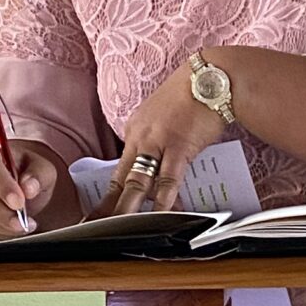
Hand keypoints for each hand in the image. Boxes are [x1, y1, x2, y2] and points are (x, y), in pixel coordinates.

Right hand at [0, 135, 64, 239]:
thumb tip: (29, 188)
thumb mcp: (38, 167)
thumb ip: (38, 174)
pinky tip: (10, 230)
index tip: (19, 201)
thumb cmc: (22, 173)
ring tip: (23, 225)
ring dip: (0, 226)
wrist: (11, 188)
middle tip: (21, 222)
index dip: (0, 182)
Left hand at [105, 61, 229, 212]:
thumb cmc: (195, 95)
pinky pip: (167, 179)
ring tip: (115, 229)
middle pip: (119, 179)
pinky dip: (162, 199)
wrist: (213, 76)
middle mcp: (140, 136)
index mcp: (136, 129)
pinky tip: (157, 215)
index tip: (102, 210)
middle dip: (106, 206)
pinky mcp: (178, 146)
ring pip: (136, 182)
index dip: (111, 192)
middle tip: (92, 227)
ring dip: (125, 208)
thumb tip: (162, 168)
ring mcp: (157, 142)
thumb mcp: (166, 117)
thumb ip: (160, 142)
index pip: (120, 167)